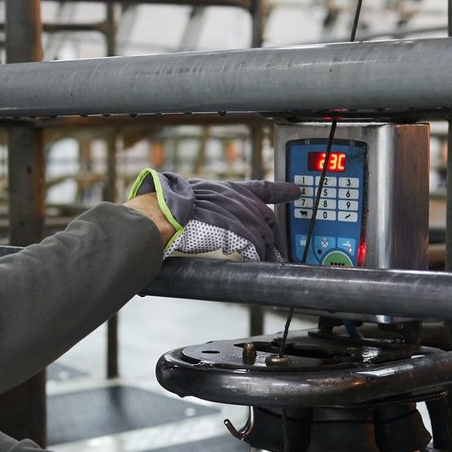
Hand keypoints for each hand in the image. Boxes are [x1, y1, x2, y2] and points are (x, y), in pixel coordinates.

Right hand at [125, 170, 299, 261]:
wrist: (157, 213)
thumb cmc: (161, 209)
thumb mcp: (184, 201)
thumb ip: (198, 210)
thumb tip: (192, 225)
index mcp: (221, 188)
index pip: (256, 187)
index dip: (278, 190)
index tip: (294, 191)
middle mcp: (232, 196)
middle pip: (265, 216)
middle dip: (274, 236)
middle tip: (280, 251)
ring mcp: (235, 211)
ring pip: (263, 233)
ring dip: (268, 251)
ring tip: (270, 264)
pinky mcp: (236, 229)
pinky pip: (255, 245)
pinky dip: (258, 256)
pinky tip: (258, 263)